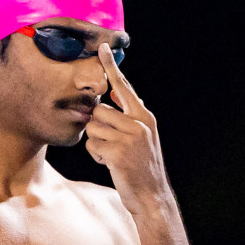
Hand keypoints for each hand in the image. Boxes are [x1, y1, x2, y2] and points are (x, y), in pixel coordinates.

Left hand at [84, 46, 167, 214]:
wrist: (151, 196)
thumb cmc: (142, 167)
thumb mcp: (143, 137)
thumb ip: (130, 116)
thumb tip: (116, 94)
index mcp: (144, 116)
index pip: (124, 87)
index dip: (112, 67)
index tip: (103, 48)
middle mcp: (139, 123)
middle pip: (99, 111)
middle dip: (98, 128)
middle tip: (110, 144)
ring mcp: (129, 137)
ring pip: (93, 128)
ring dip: (96, 143)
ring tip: (111, 155)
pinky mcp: (117, 152)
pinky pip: (92, 145)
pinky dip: (96, 156)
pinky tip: (110, 163)